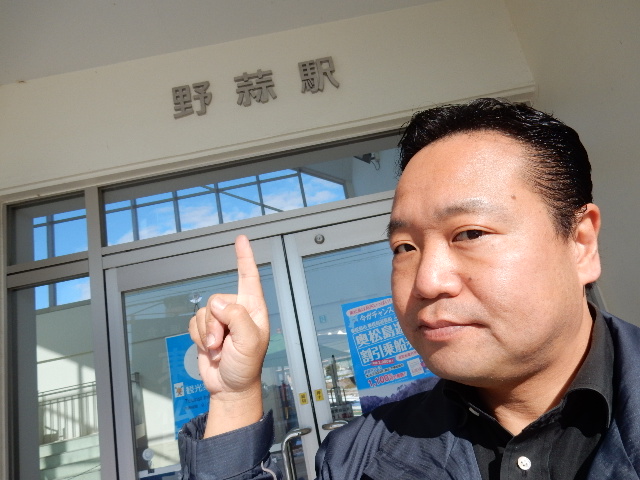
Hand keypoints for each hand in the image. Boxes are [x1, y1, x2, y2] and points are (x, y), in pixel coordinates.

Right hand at [189, 235, 269, 434]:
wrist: (229, 387)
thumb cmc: (246, 367)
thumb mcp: (249, 341)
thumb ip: (236, 317)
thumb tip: (218, 303)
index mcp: (253, 309)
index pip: (249, 277)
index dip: (244, 257)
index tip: (241, 239)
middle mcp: (237, 310)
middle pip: (217, 300)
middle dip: (216, 324)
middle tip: (225, 343)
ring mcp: (221, 320)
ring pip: (203, 312)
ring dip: (207, 334)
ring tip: (220, 348)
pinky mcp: (206, 329)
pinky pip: (194, 322)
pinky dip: (198, 337)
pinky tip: (211, 349)